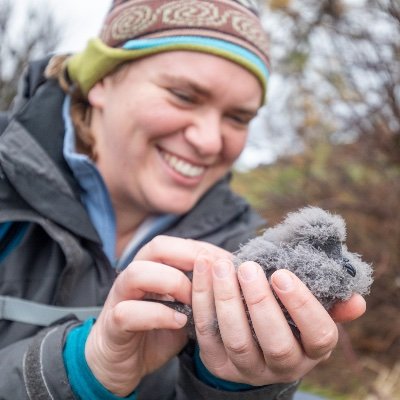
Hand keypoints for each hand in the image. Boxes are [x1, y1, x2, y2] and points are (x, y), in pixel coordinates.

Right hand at [85, 236, 228, 396]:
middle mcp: (134, 275)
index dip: (204, 249)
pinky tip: (179, 323)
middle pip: (157, 246)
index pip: (177, 243)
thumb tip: (232, 281)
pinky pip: (129, 312)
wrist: (121, 362)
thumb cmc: (156, 329)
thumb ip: (199, 292)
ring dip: (172, 282)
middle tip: (213, 275)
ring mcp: (120, 297)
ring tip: (194, 301)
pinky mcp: (112, 323)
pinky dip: (159, 315)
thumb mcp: (183, 307)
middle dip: (190, 256)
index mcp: (152, 266)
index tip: (228, 262)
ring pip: (138, 272)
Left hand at [192, 256, 365, 385]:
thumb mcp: (310, 312)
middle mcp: (283, 365)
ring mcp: (248, 368)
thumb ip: (331, 305)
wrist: (254, 339)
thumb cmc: (287, 315)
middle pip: (275, 342)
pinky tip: (204, 269)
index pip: (318, 335)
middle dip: (260, 302)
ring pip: (237, 339)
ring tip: (221, 266)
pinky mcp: (218, 361)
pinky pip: (207, 332)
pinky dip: (203, 298)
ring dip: (227, 299)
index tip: (282, 274)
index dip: (301, 305)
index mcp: (312, 350)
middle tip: (248, 267)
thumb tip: (356, 301)